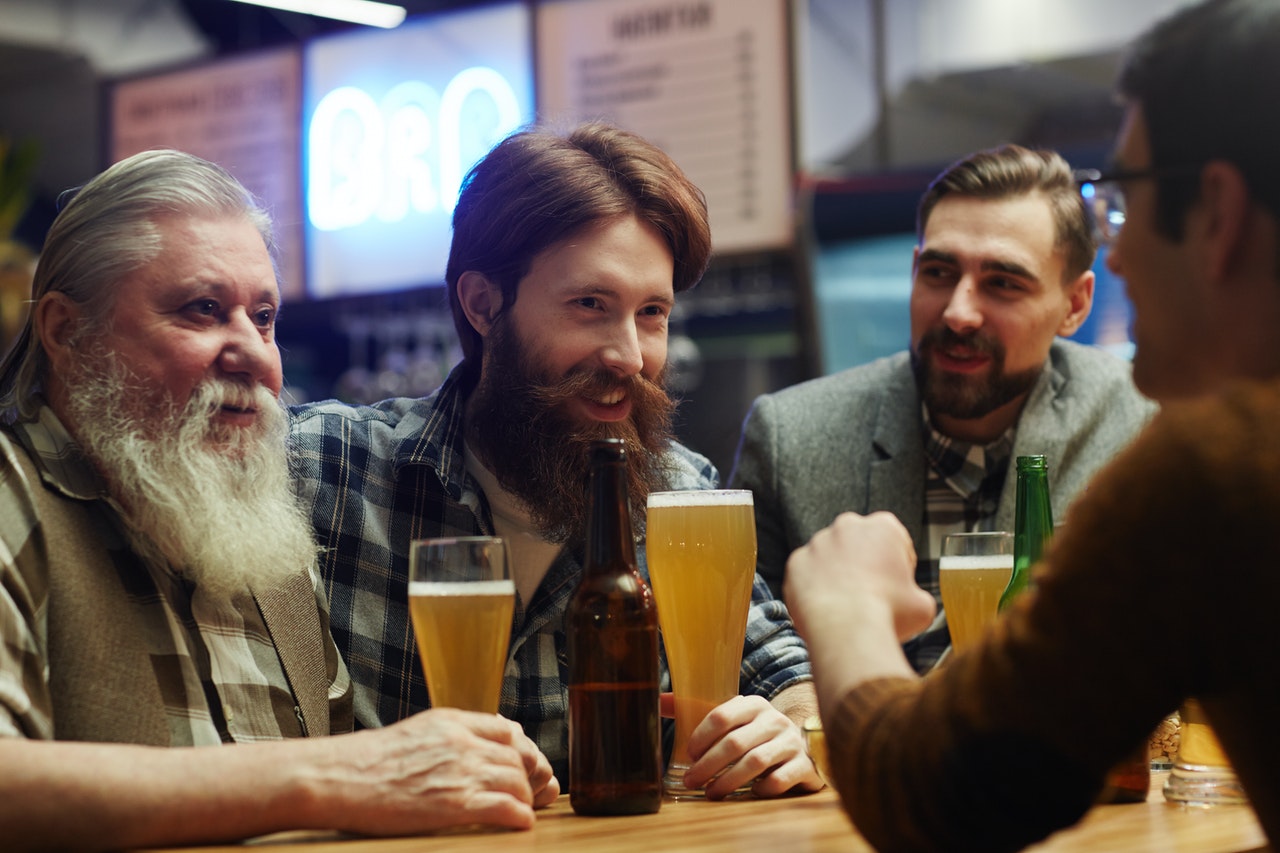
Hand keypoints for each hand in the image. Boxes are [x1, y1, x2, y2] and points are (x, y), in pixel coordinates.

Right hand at [323, 707, 559, 834]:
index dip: (525, 751)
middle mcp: (461, 743)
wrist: (337, 777)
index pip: (508, 731)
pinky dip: (520, 816)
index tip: (528, 766)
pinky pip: (506, 808)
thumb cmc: (368, 761)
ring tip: (524, 810)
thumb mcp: (417, 731)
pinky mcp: (454, 805)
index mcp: (451, 722)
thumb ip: (454, 732)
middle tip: (537, 792)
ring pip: (517, 781)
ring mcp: (459, 772)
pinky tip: (519, 824)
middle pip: (518, 757)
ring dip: (527, 798)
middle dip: (532, 776)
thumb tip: (488, 737)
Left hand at [666, 694, 823, 799]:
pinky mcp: (804, 765)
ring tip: (711, 793)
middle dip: (708, 765)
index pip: (722, 715)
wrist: (802, 749)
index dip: (701, 737)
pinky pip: (780, 779)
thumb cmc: (757, 735)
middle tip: (691, 781)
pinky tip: (749, 794)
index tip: (689, 754)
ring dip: (728, 780)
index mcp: (754, 705)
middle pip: (735, 742)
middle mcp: (774, 720)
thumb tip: (658, 700)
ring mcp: (791, 742)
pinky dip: (761, 789)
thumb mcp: (734, 719)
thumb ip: (697, 710)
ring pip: (755, 762)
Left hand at [785, 511, 933, 642]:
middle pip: (859, 544)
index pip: (893, 540)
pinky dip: (814, 588)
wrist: (846, 630)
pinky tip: (826, 608)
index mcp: (883, 527)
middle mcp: (848, 526)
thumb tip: (912, 602)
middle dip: (864, 563)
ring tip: (846, 606)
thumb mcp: (922, 605)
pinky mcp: (796, 562)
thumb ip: (915, 594)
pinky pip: (807, 574)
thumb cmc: (888, 615)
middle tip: (870, 594)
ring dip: (837, 575)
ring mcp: (818, 542)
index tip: (896, 583)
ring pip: (831, 557)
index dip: (897, 564)